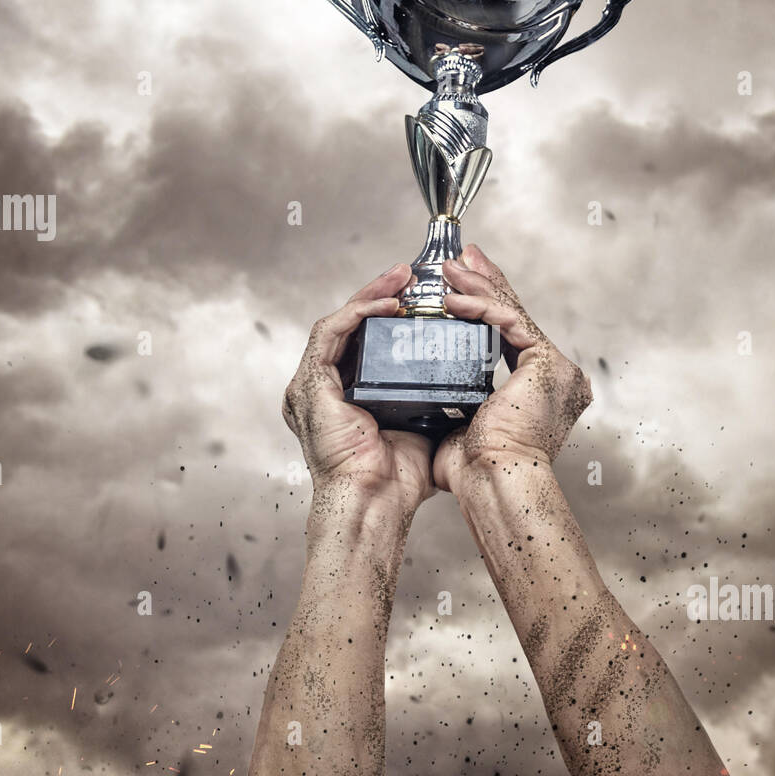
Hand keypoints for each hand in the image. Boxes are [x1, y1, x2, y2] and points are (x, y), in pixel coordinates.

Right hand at [282, 264, 435, 510]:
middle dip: (381, 295)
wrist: (377, 501)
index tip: (420, 296)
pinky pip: (331, 333)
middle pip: (351, 326)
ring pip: (341, 321)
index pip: (365, 341)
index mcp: (345, 397)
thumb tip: (464, 379)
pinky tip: (389, 304)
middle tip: (411, 274)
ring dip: (372, 295)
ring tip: (402, 277)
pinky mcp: (310, 383)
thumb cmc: (397, 479)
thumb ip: (430, 401)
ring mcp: (312, 384)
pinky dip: (360, 313)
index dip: (389, 314)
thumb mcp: (420, 426)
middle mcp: (323, 387)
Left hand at [433, 245, 591, 493]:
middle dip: (484, 283)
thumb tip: (434, 389)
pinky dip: (479, 306)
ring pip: (511, 313)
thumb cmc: (477, 470)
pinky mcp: (546, 361)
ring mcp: (556, 367)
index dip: (484, 306)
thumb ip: (459, 401)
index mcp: (542, 389)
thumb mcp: (464, 425)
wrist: (493, 482)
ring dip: (477, 286)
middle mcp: (557, 375)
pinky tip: (453, 298)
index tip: (459, 286)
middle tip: (461, 259)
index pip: (510, 335)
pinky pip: (508, 321)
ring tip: (449, 269)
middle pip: (514, 316)